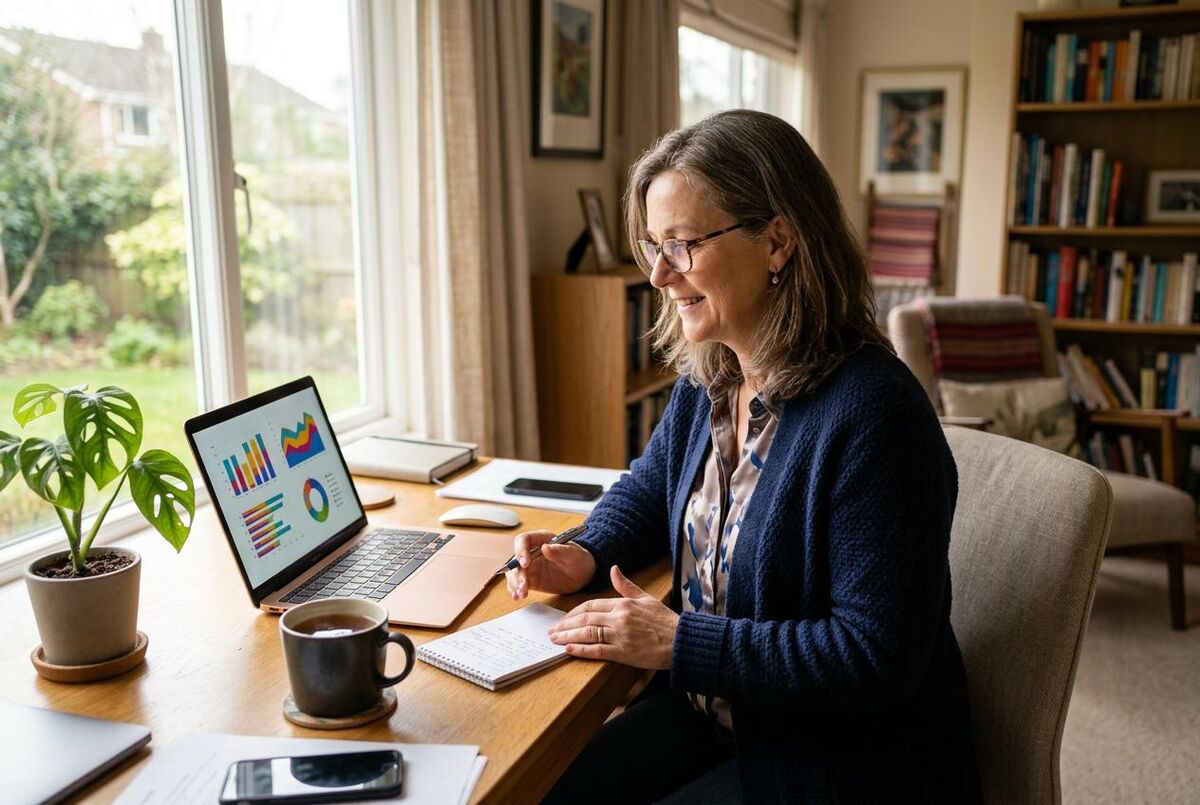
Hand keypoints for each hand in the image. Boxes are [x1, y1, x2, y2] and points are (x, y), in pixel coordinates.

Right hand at [505, 530, 595, 599]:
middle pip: (516, 559)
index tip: (526, 563)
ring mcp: (530, 566)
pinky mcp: (531, 579)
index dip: (521, 551)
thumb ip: (560, 551)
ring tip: (522, 594)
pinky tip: (517, 597)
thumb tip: (545, 548)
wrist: (583, 573)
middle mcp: (531, 552)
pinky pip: (519, 584)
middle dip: (518, 572)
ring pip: (515, 573)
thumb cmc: (579, 558)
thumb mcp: (573, 554)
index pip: (523, 540)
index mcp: (541, 540)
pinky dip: (516, 590)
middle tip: (524, 585)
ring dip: (515, 583)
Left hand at [548, 565, 678, 669]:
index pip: (591, 605)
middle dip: (565, 624)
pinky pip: (598, 650)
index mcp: (623, 604)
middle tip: (551, 630)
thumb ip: (626, 585)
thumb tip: (614, 569)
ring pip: (587, 633)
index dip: (574, 612)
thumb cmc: (665, 620)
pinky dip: (582, 650)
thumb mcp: (645, 598)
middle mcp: (619, 618)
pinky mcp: (624, 652)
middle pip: (585, 618)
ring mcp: (620, 635)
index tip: (564, 618)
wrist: (681, 640)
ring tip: (554, 639)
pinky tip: (570, 649)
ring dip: (568, 636)